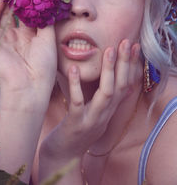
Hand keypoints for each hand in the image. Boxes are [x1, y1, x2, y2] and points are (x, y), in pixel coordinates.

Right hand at [0, 0, 56, 106]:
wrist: (30, 86)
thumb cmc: (43, 65)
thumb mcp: (48, 38)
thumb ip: (43, 19)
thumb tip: (43, 0)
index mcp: (29, 37)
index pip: (26, 13)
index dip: (28, 0)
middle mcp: (14, 36)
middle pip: (12, 11)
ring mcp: (1, 38)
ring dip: (3, 0)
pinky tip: (1, 1)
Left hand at [40, 39, 140, 158]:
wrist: (63, 155)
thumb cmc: (79, 129)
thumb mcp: (98, 114)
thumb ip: (109, 100)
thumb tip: (124, 85)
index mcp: (110, 109)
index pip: (126, 84)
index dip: (131, 66)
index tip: (134, 46)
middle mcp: (106, 114)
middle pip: (120, 86)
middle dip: (124, 63)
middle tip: (126, 42)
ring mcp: (92, 119)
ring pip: (106, 93)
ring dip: (109, 71)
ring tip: (108, 50)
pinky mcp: (76, 124)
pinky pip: (78, 102)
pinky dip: (76, 85)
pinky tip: (74, 68)